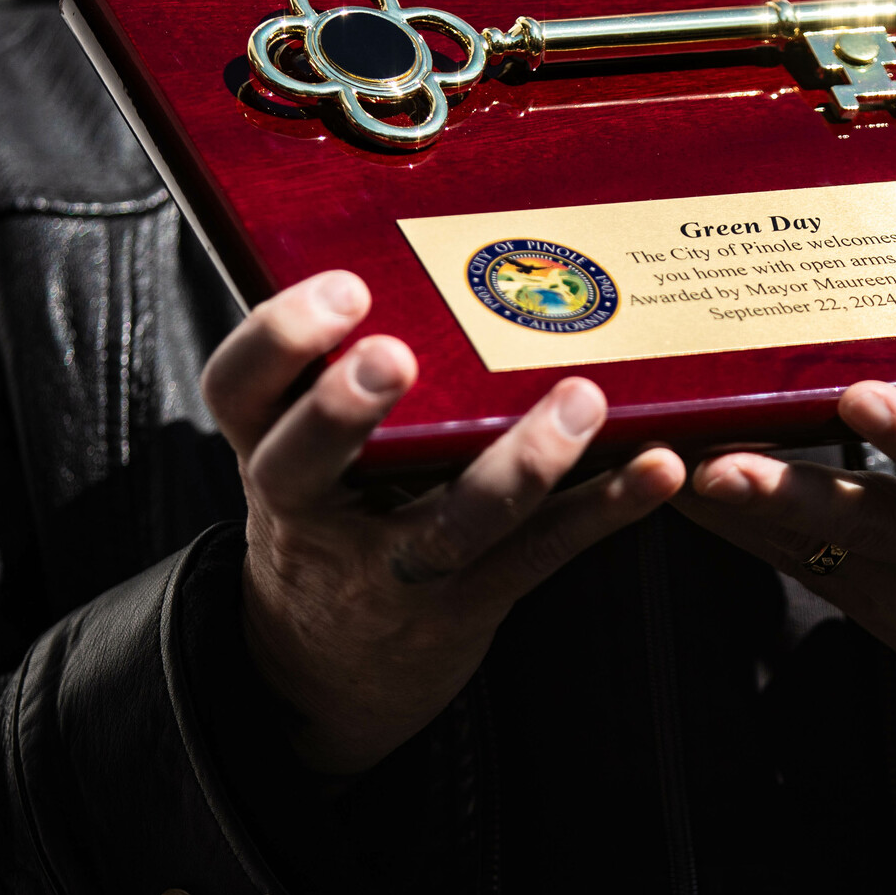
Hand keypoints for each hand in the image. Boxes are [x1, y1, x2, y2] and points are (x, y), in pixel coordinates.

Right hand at [202, 270, 683, 773]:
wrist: (331, 667)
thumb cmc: (333, 508)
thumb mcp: (299, 445)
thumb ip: (335, 364)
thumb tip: (414, 227)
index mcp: (267, 449)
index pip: (236, 390)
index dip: (277, 340)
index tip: (344, 287)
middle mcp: (315, 514)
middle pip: (304, 466)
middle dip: (343, 411)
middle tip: (394, 355)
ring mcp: (393, 570)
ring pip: (452, 523)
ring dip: (522, 462)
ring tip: (583, 399)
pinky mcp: (471, 601)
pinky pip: (542, 551)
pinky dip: (605, 507)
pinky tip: (660, 466)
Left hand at [672, 203, 895, 765]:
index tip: (860, 398)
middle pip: (879, 520)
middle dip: (799, 494)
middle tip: (723, 461)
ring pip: (828, 554)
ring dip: (751, 517)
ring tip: (681, 474)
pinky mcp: (892, 617)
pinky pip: (812, 575)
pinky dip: (751, 540)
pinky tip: (685, 501)